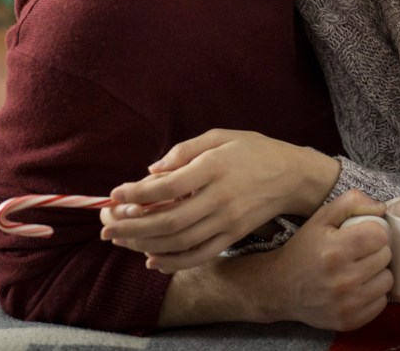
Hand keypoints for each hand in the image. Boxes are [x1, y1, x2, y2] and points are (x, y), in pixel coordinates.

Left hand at [100, 129, 339, 268]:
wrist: (293, 175)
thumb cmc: (254, 150)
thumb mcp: (221, 136)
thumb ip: (185, 150)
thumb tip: (152, 171)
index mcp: (215, 167)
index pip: (169, 186)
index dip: (137, 193)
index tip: (114, 194)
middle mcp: (221, 198)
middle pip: (169, 221)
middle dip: (132, 226)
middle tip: (106, 226)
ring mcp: (228, 220)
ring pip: (180, 242)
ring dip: (145, 244)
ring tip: (121, 240)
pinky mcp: (233, 235)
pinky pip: (199, 255)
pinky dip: (173, 262)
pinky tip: (151, 259)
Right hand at [261, 190, 392, 329]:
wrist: (280, 288)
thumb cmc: (303, 249)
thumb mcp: (320, 218)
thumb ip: (351, 202)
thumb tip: (381, 208)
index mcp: (335, 251)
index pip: (380, 236)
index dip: (374, 231)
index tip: (364, 234)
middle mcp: (342, 280)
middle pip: (385, 256)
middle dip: (375, 250)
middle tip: (360, 252)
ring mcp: (347, 304)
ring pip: (387, 280)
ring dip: (377, 272)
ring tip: (361, 268)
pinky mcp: (349, 321)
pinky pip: (381, 303)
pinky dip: (373, 293)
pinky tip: (358, 287)